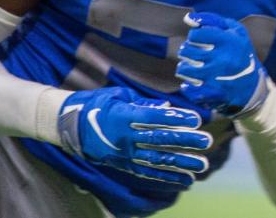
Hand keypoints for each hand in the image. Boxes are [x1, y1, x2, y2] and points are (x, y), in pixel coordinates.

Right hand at [57, 87, 211, 185]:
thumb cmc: (97, 104)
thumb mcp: (119, 96)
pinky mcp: (124, 165)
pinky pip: (148, 173)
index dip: (176, 119)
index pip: (155, 118)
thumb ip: (144, 103)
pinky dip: (167, 177)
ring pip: (157, 160)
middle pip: (160, 140)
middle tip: (206, 142)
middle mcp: (125, 137)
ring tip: (202, 166)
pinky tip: (186, 180)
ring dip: (181, 163)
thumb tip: (168, 107)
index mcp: (124, 116)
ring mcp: (124, 154)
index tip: (197, 119)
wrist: (69, 127)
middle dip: (185, 141)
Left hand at [176, 12, 268, 117]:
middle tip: (194, 53)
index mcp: (229, 41)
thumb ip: (213, 20)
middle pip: (187, 50)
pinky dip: (188, 85)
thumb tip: (189, 19)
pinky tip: (194, 82)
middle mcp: (223, 59)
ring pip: (184, 69)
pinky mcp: (212, 94)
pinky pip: (188, 88)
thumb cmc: (241, 53)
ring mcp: (217, 78)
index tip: (199, 40)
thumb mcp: (236, 31)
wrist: (253, 87)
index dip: (194, 36)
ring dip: (185, 67)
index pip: (196, 34)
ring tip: (192, 66)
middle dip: (187, 50)